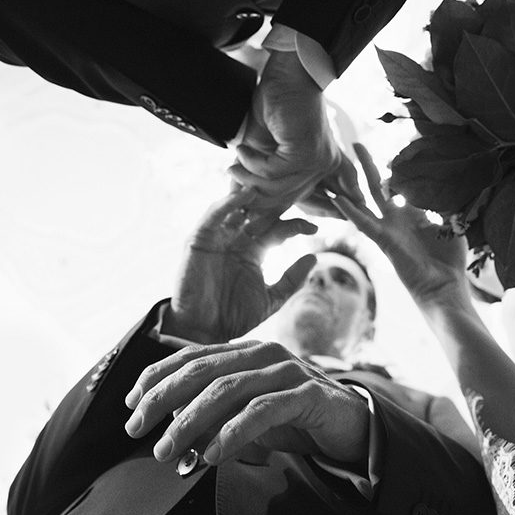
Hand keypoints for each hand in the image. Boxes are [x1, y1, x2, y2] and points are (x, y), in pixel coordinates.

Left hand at [124, 341, 369, 465]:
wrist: (354, 427)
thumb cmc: (297, 420)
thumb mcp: (249, 418)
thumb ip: (216, 420)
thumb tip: (174, 437)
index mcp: (248, 351)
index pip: (193, 356)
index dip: (158, 376)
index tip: (131, 402)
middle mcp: (265, 353)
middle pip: (203, 369)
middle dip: (163, 399)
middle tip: (137, 429)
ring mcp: (288, 371)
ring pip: (228, 389)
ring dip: (191, 421)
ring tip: (168, 450)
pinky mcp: (308, 394)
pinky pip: (263, 411)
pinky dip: (233, 433)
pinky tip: (212, 454)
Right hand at [163, 189, 317, 343]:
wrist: (204, 330)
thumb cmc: (235, 317)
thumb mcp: (271, 298)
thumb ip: (291, 279)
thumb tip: (315, 257)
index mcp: (254, 250)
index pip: (278, 228)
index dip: (296, 225)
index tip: (315, 228)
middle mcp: (236, 239)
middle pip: (257, 212)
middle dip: (274, 201)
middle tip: (292, 189)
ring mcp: (218, 237)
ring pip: (234, 207)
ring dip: (249, 193)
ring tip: (268, 184)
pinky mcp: (199, 239)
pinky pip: (214, 216)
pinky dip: (227, 203)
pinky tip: (244, 195)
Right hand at [231, 50, 362, 210]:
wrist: (287, 74)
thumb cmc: (276, 105)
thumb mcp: (263, 146)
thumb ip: (257, 173)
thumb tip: (237, 198)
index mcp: (318, 169)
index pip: (295, 201)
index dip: (268, 207)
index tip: (243, 208)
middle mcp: (323, 169)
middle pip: (284, 198)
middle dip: (254, 196)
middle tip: (232, 183)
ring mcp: (317, 163)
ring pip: (276, 188)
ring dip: (248, 176)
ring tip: (234, 165)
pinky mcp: (306, 155)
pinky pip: (272, 172)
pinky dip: (252, 163)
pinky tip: (242, 150)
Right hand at [332, 144, 468, 307]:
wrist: (445, 288)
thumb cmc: (450, 262)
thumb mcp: (452, 226)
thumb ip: (448, 206)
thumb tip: (455, 185)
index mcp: (412, 215)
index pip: (399, 187)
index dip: (396, 169)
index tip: (393, 146)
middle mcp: (396, 220)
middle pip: (378, 187)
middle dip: (368, 165)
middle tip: (356, 143)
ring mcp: (388, 230)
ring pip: (366, 200)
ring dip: (354, 181)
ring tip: (342, 161)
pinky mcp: (384, 242)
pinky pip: (364, 224)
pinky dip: (351, 211)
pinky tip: (338, 198)